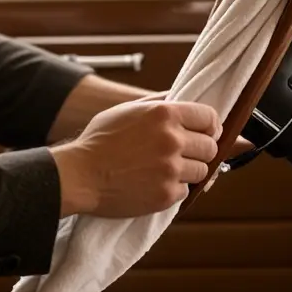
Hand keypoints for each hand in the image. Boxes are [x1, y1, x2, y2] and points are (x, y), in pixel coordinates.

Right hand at [50, 100, 221, 217]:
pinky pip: (185, 190)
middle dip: (201, 150)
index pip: (209, 117)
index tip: (208, 133)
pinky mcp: (166, 194)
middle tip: (185, 154)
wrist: (79, 175)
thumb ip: (157, 103)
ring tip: (167, 170)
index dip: (211, 126)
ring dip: (189, 171)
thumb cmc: (99, 141)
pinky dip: (173, 188)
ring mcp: (170, 168)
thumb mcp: (126, 110)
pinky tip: (154, 183)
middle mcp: (172, 139)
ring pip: (202, 171)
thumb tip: (181, 97)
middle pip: (210, 146)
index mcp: (164, 113)